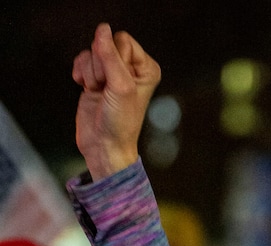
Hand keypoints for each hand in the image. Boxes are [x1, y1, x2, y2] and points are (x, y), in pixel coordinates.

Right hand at [72, 23, 160, 179]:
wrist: (104, 146)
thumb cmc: (120, 123)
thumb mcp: (120, 87)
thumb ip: (111, 55)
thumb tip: (102, 30)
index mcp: (145, 68)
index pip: (122, 41)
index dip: (114, 60)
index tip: (117, 84)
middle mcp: (130, 68)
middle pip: (105, 44)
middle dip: (100, 66)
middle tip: (106, 90)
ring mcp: (111, 73)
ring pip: (91, 52)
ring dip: (91, 73)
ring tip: (99, 93)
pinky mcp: (95, 78)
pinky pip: (81, 60)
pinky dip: (80, 74)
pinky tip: (87, 90)